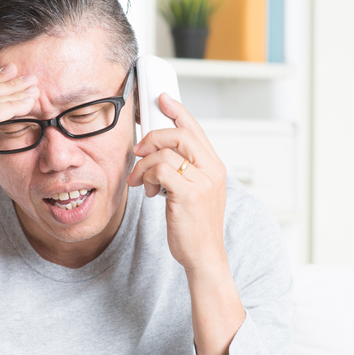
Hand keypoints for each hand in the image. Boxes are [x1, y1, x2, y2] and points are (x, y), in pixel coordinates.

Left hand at [127, 93, 228, 272]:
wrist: (204, 256)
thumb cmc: (196, 227)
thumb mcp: (194, 193)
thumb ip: (183, 171)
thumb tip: (157, 153)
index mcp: (215, 167)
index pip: (196, 129)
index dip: (178, 111)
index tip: (162, 99)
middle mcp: (212, 171)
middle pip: (179, 135)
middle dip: (152, 138)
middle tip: (138, 151)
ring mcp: (202, 182)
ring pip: (165, 152)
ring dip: (144, 165)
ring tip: (141, 181)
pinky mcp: (188, 194)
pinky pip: (159, 170)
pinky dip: (146, 176)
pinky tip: (147, 189)